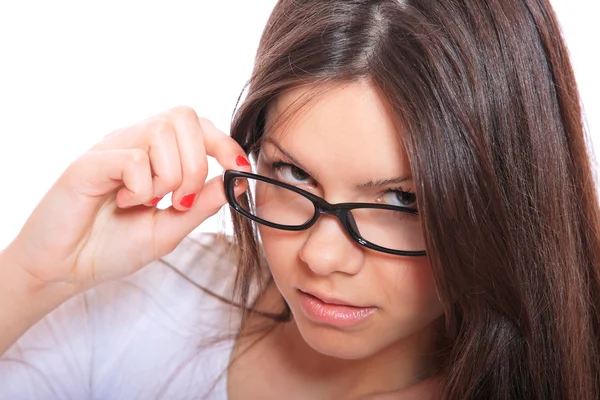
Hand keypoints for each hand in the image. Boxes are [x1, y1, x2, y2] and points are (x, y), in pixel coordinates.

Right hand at [3, 106, 249, 291]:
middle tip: (179, 201)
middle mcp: (135, 143)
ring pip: (161, 131)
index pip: (198, 125)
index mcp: (156, 155)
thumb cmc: (113, 247)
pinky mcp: (89, 162)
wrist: (66, 269)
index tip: (239, 169)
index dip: (225, 143)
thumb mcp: (171, 228)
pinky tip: (123, 202)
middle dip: (196, 164)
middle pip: (185, 118)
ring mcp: (112, 148)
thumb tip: (237, 180)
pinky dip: (140, 186)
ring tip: (147, 203)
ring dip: (168, 176)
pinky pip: (133, 157)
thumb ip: (203, 203)